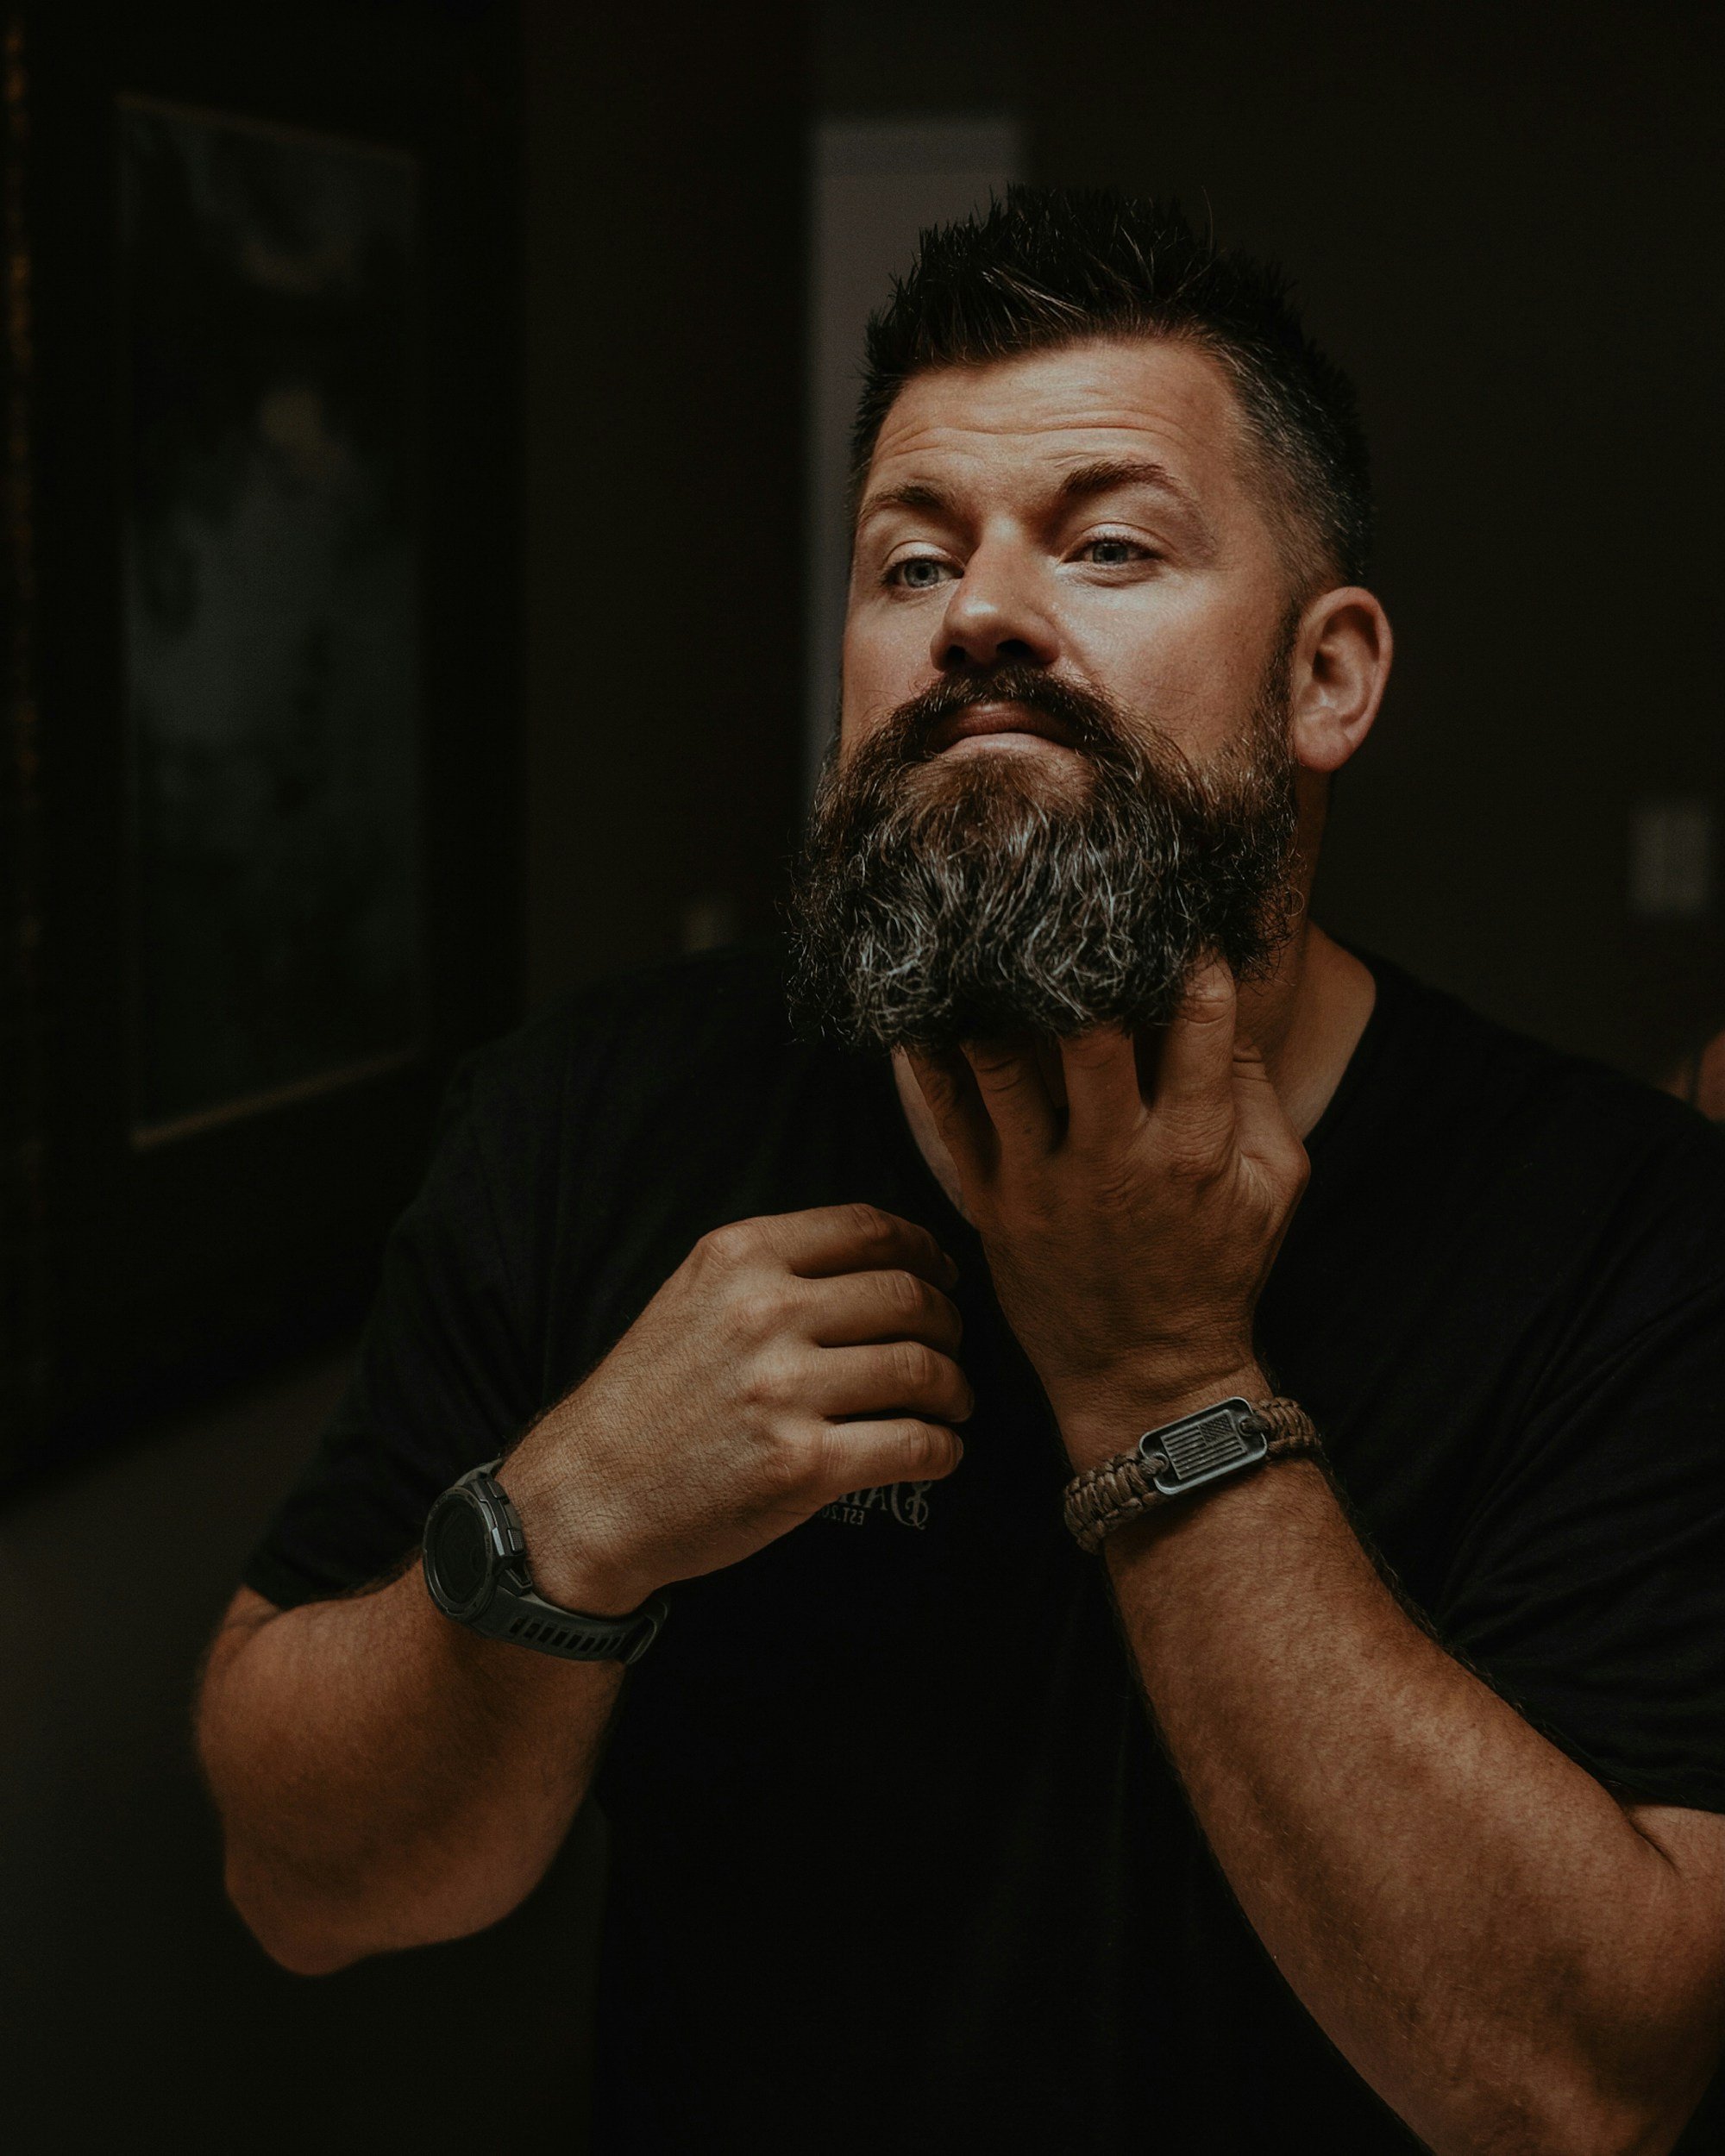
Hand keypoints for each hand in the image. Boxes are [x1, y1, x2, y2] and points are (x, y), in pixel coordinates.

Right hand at [498, 1205, 970, 1612]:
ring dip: (954, 1389)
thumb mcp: (693, 1297)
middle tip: (951, 1349)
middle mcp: (764, 1312)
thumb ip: (776, 1270)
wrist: (588, 1496)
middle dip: (949, 1324)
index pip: (869, 1229)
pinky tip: (937, 1454)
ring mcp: (784, 1389)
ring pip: (922, 1369)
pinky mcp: (802, 1464)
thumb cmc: (647, 1399)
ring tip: (952, 1404)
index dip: (926, 1251)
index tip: (944, 1276)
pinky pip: (915, 1444)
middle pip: (909, 1297)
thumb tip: (887, 1264)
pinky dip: (943, 1450)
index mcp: (741, 1257)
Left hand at [905, 962, 1306, 1470]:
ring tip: (979, 930)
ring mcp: (1044, 1180)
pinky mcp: (991, 1200)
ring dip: (989, 992)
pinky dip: (930, 1053)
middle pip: (1088, 1031)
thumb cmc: (1216, 1272)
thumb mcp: (1273, 1186)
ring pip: (1002, 1062)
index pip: (1198, 1023)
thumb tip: (1227, 1001)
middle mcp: (1115, 1158)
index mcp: (1194, 1147)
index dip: (1186, 959)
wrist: (1145, 1377)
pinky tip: (921, 1001)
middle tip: (1059, 903)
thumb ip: (1255, 1092)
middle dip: (1076, 960)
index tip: (1170, 920)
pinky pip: (949, 1113)